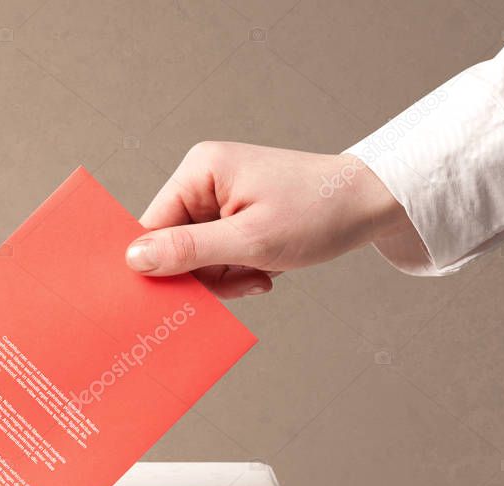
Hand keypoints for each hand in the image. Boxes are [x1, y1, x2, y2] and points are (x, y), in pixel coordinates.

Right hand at [126, 142, 416, 297]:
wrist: (370, 205)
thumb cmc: (317, 213)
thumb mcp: (250, 240)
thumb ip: (189, 251)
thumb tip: (133, 260)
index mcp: (200, 171)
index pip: (152, 227)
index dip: (158, 266)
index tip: (177, 298)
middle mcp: (204, 180)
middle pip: (173, 246)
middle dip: (203, 275)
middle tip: (241, 284)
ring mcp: (220, 198)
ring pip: (196, 258)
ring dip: (225, 278)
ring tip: (260, 275)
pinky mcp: (235, 216)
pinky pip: (217, 256)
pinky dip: (237, 272)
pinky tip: (265, 270)